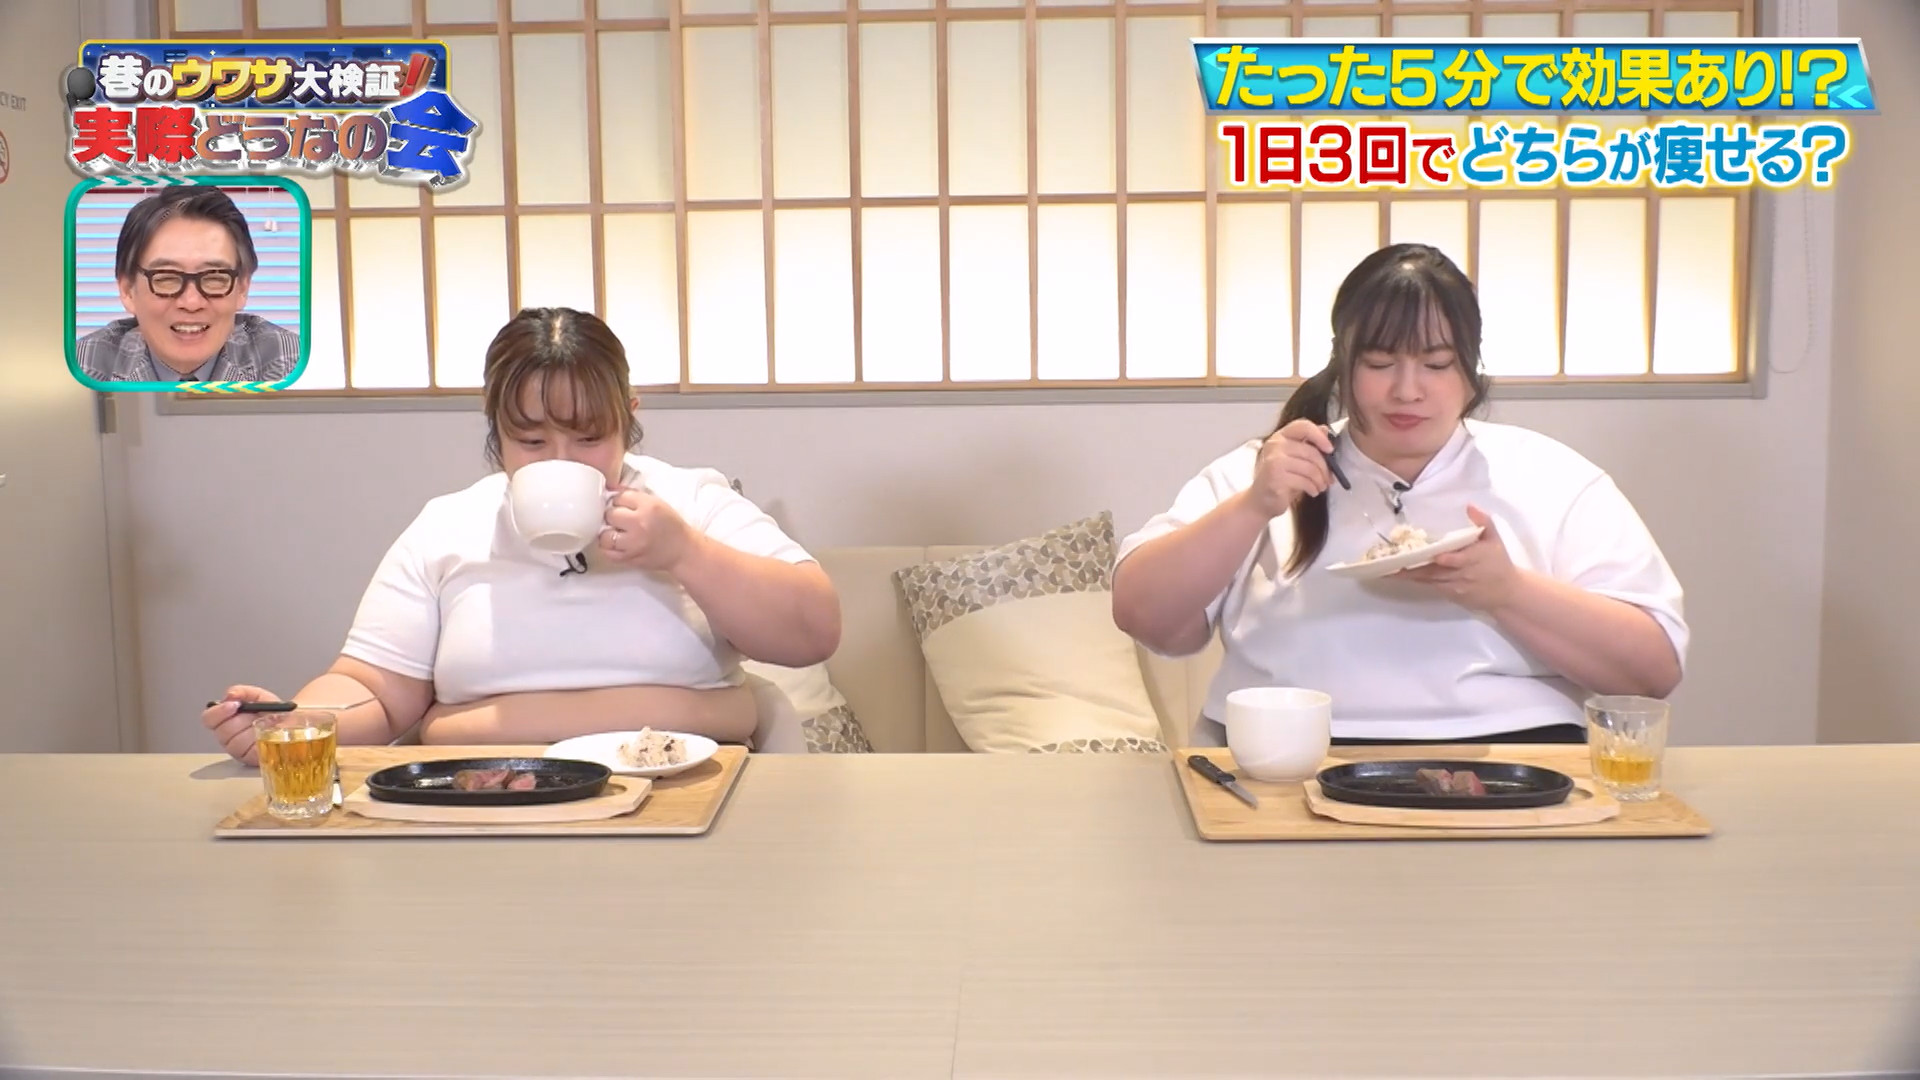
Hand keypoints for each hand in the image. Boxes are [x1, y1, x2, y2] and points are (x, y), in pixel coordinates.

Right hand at [202, 685, 280, 765]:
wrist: (295, 723)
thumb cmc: (273, 711)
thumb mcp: (259, 696)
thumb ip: (243, 692)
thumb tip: (230, 695)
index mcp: (225, 720)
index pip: (209, 719)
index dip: (218, 712)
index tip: (234, 705)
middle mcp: (228, 737)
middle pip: (223, 732)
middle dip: (239, 721)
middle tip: (254, 715)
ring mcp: (239, 750)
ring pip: (235, 743)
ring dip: (251, 731)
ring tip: (264, 724)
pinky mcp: (251, 759)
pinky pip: (250, 753)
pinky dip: (260, 741)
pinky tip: (267, 734)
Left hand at [599, 487, 697, 571]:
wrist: (683, 550)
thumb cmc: (671, 527)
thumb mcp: (658, 504)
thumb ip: (635, 498)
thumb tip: (613, 493)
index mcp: (649, 506)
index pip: (619, 497)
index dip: (620, 501)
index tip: (624, 506)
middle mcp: (640, 524)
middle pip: (610, 514)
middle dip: (614, 516)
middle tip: (621, 520)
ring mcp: (633, 543)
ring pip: (604, 536)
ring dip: (608, 534)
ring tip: (617, 533)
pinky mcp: (630, 558)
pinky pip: (608, 553)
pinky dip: (609, 548)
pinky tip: (617, 544)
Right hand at [1247, 419, 1335, 518]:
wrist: (1262, 500)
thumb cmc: (1281, 478)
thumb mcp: (1296, 458)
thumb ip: (1309, 443)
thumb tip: (1325, 430)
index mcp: (1281, 436)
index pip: (1303, 426)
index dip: (1320, 436)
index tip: (1330, 449)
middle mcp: (1275, 445)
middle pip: (1311, 452)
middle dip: (1325, 468)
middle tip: (1329, 479)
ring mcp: (1274, 461)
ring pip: (1310, 468)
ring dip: (1320, 481)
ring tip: (1320, 486)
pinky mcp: (1275, 477)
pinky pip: (1304, 481)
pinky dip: (1313, 488)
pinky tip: (1312, 491)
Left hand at [1396, 505, 1522, 611]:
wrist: (1506, 593)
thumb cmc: (1499, 562)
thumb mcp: (1495, 540)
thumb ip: (1483, 521)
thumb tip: (1469, 505)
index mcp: (1472, 559)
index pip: (1454, 559)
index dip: (1442, 558)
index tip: (1425, 553)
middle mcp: (1460, 575)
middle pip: (1433, 571)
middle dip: (1412, 568)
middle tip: (1390, 561)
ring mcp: (1453, 586)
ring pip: (1427, 580)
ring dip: (1407, 575)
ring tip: (1386, 568)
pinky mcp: (1449, 594)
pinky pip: (1429, 587)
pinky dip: (1415, 580)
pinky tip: (1398, 575)